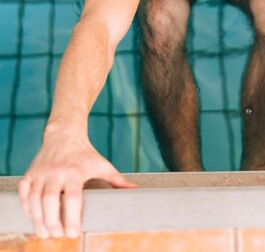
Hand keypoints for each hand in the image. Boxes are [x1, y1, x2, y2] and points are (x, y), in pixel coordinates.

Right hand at [19, 133, 136, 238]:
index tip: (74, 233)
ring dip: (38, 220)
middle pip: (50, 201)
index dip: (72, 218)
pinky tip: (33, 218)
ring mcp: (41, 172)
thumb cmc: (85, 154)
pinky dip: (26, 207)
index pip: (72, 198)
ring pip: (34, 199)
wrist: (64, 134)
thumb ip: (117, 180)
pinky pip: (24, 192)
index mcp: (75, 171)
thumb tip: (135, 191)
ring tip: (45, 233)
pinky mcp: (30, 173)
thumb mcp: (102, 165)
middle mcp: (56, 171)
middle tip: (58, 235)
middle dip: (52, 223)